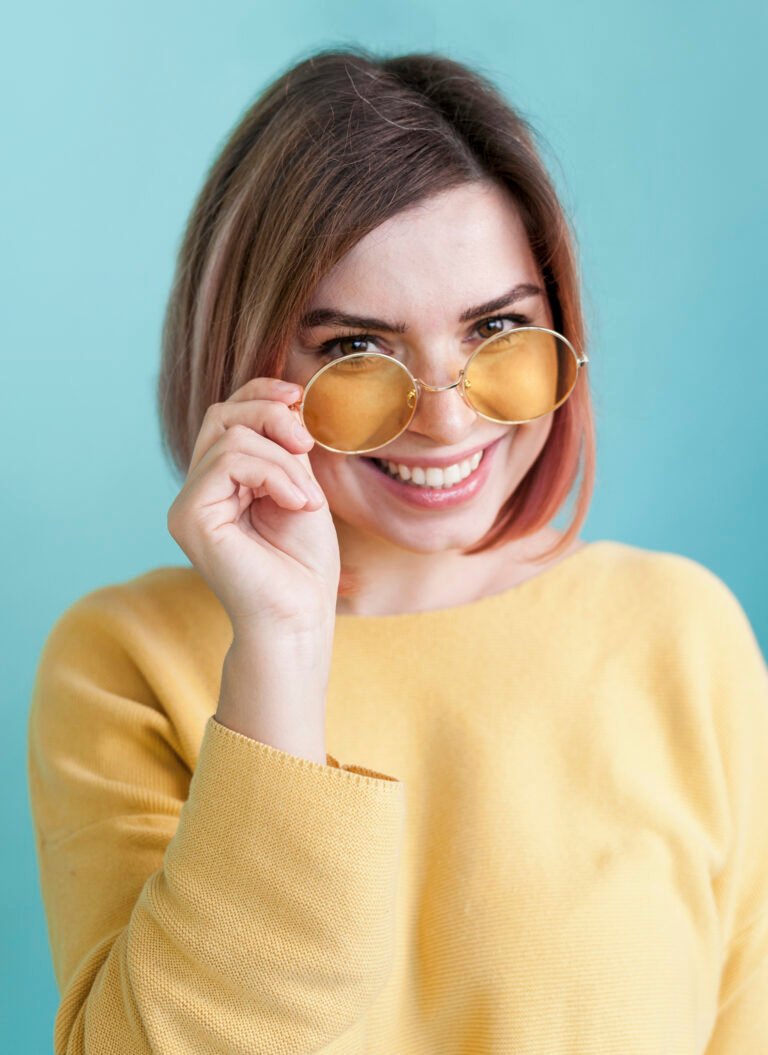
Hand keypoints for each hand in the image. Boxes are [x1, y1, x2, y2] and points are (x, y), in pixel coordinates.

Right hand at [166, 376, 339, 636]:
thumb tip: (284, 400)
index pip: (228, 415)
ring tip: (306, 497)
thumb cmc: (304, 563)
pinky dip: (273, 473)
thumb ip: (284, 447)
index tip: (298, 396)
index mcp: (220, 483)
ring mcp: (187, 504)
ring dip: (283, 460)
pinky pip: (229, 462)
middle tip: (307, 446)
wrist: (300, 617)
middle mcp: (197, 491)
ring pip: (230, 436)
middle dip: (272, 417)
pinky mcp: (188, 517)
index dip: (260, 393)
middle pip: (222, 415)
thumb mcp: (301, 487)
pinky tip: (296, 502)